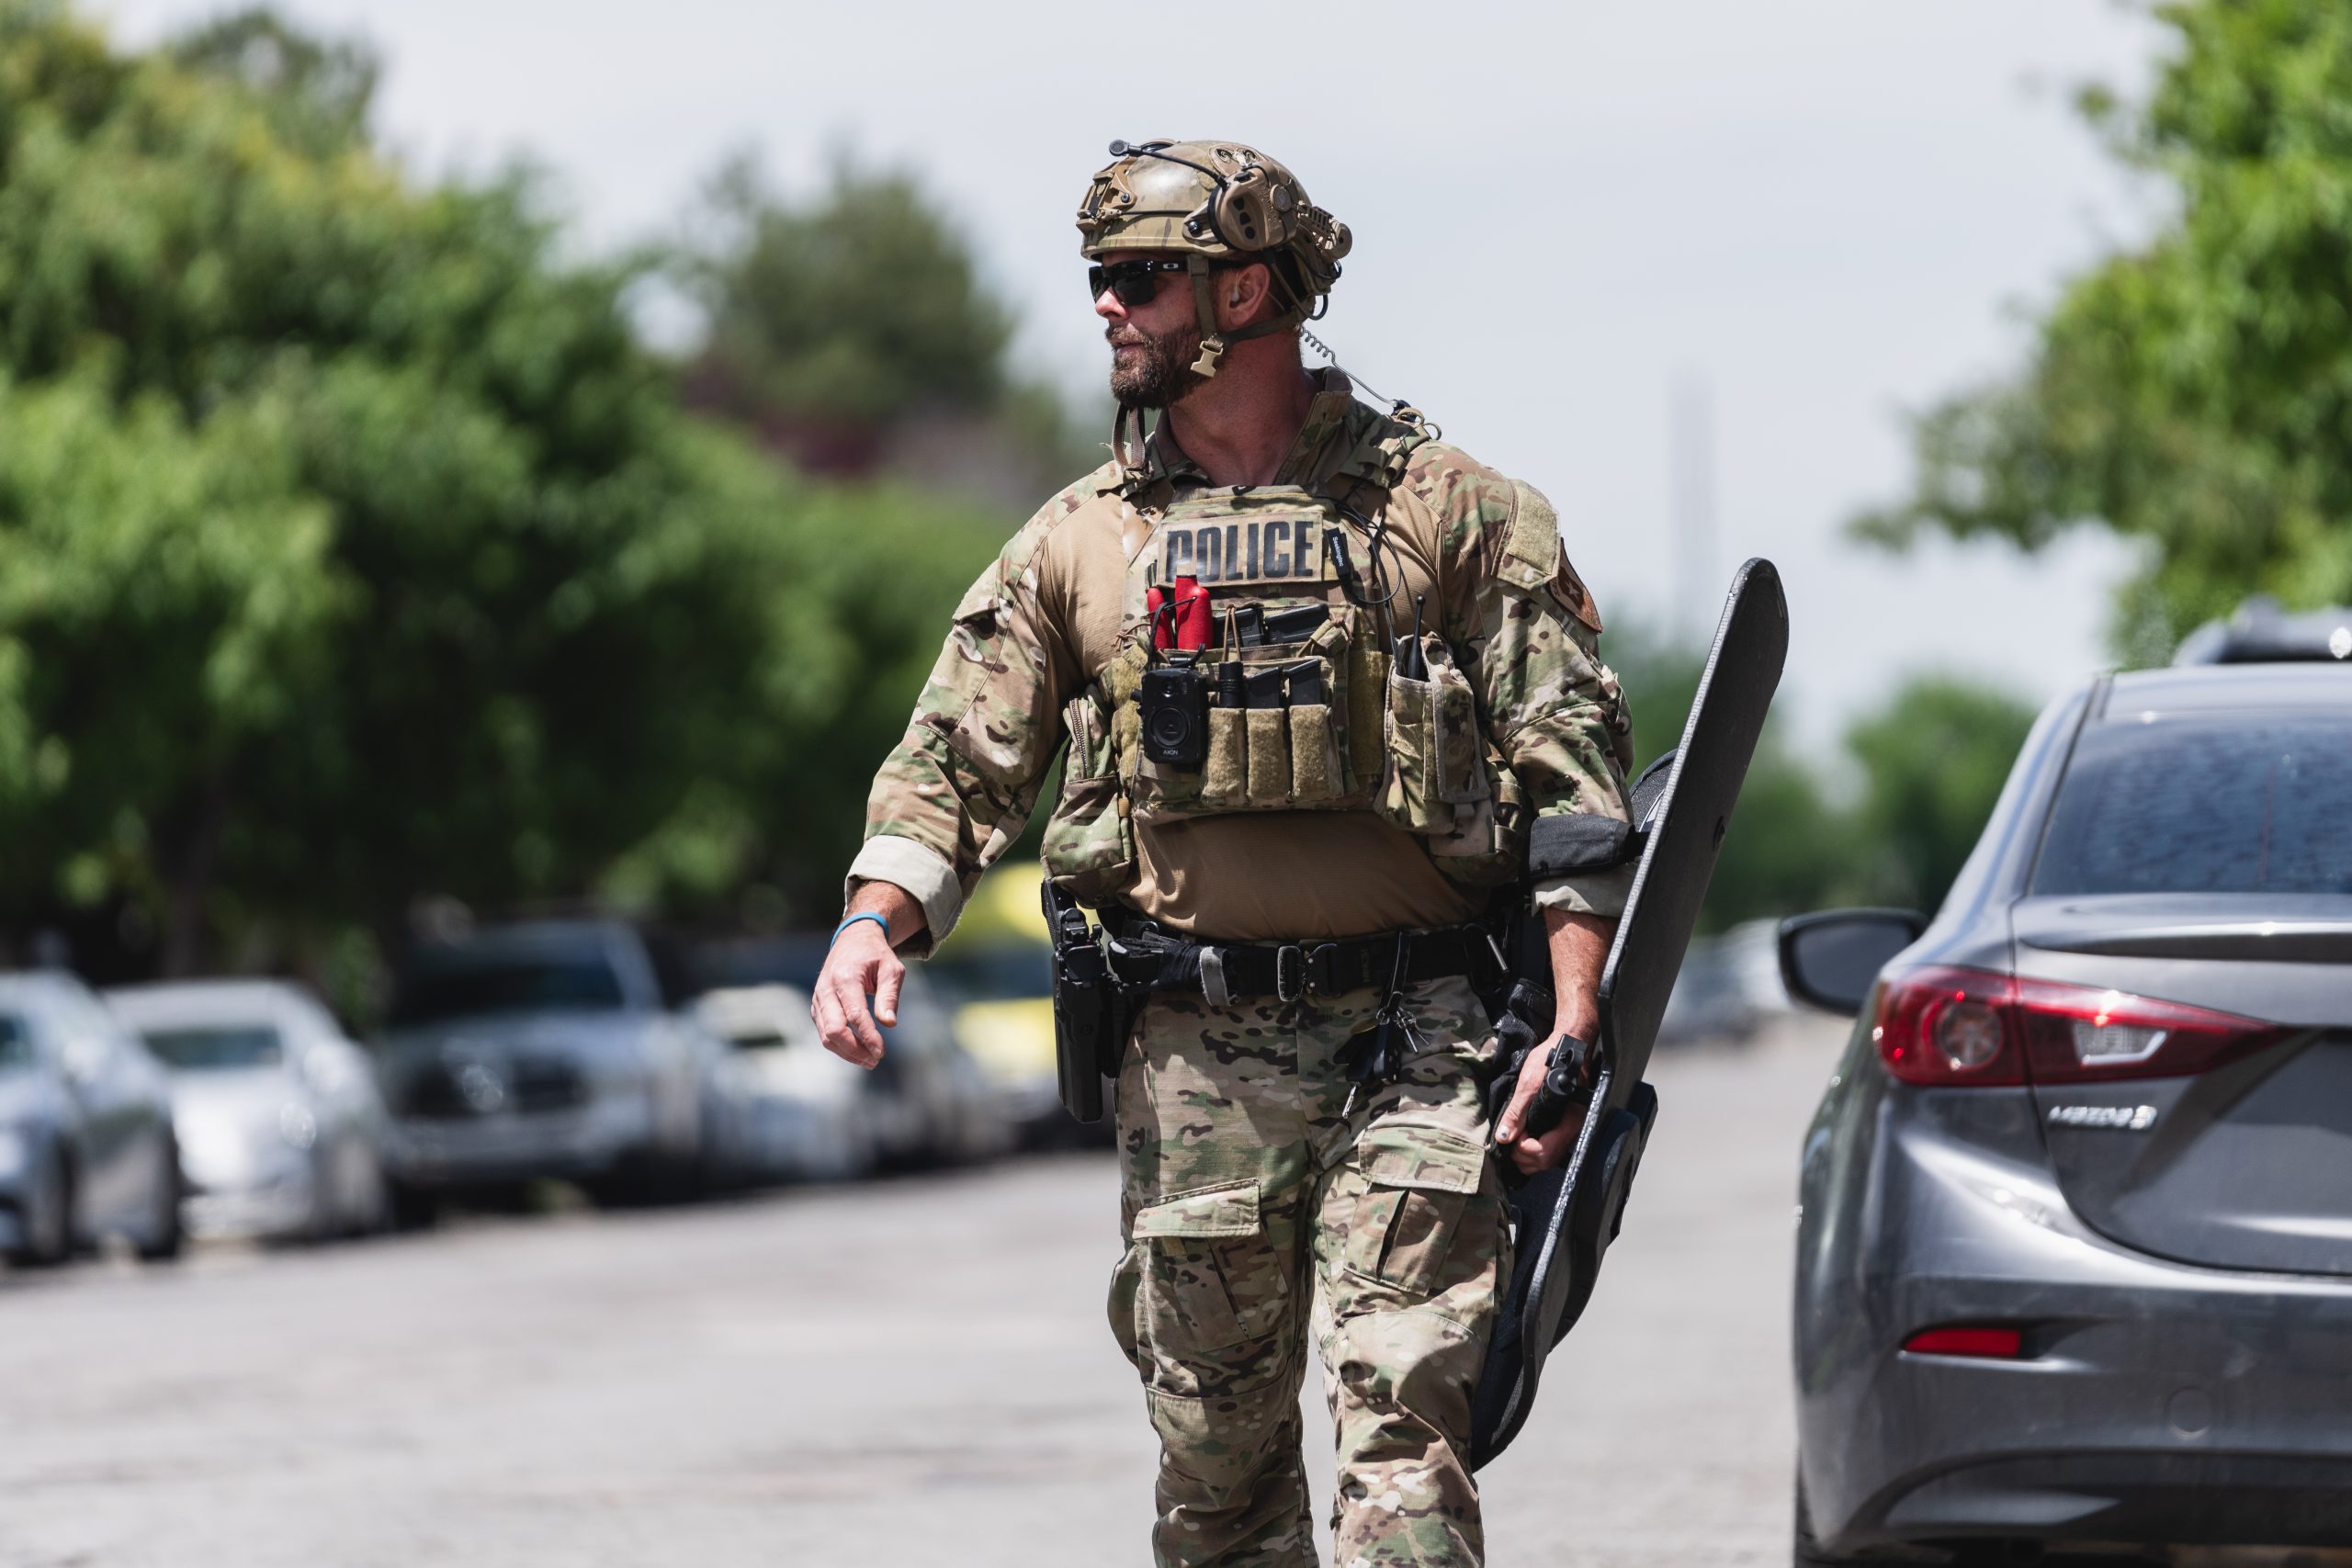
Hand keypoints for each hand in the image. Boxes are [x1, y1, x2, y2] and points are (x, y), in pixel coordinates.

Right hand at [811, 922, 902, 1068]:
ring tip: (870, 1060)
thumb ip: (889, 995)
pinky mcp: (817, 1008)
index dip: (868, 1037)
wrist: (852, 941)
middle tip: (876, 1059)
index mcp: (845, 977)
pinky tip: (858, 1051)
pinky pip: (824, 1032)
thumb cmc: (875, 956)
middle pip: (834, 1029)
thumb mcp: (892, 969)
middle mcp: (826, 989)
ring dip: (847, 1052)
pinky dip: (840, 1046)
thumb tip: (889, 1023)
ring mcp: (818, 999)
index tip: (881, 1052)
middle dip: (855, 1050)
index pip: (855, 1015)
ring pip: (826, 1035)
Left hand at [1493, 1038, 1584, 1175]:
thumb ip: (1517, 1112)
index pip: (1544, 1152)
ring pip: (1547, 1160)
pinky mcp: (1564, 1128)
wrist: (1565, 1049)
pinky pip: (1549, 1151)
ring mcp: (1569, 1131)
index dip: (1523, 1148)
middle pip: (1545, 1161)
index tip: (1514, 1134)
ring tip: (1516, 1138)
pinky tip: (1523, 1138)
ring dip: (1527, 1156)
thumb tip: (1504, 1137)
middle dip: (1523, 1156)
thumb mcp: (1528, 1084)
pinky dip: (1533, 1151)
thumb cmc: (1550, 1061)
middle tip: (1511, 1138)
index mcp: (1569, 1121)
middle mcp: (1573, 1130)